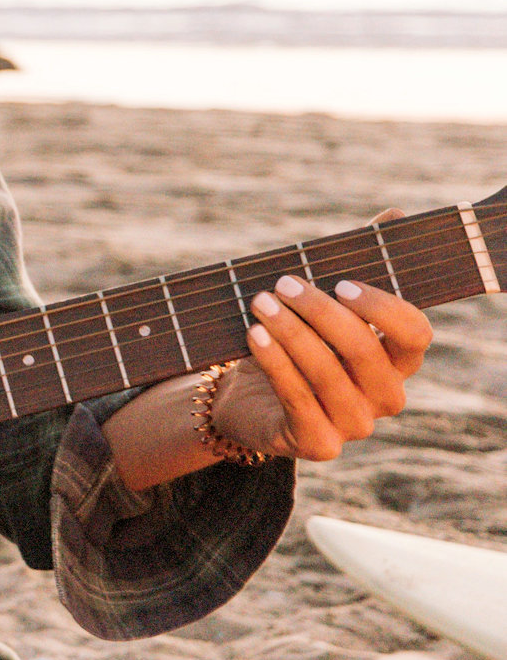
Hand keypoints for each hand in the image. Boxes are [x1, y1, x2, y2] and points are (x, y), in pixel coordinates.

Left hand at [211, 217, 433, 460]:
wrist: (244, 398)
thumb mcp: (320, 302)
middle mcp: (385, 396)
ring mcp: (356, 424)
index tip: (341, 281)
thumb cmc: (292, 342)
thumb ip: (357, 261)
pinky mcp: (320, 445)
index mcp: (398, 360)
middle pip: (366, 352)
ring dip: (292, 334)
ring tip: (259, 303)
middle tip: (282, 284)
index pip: (415, 334)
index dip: (382, 307)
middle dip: (321, 313)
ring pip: (329, 375)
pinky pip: (299, 400)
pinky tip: (254, 336)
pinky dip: (276, 363)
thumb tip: (394, 215)